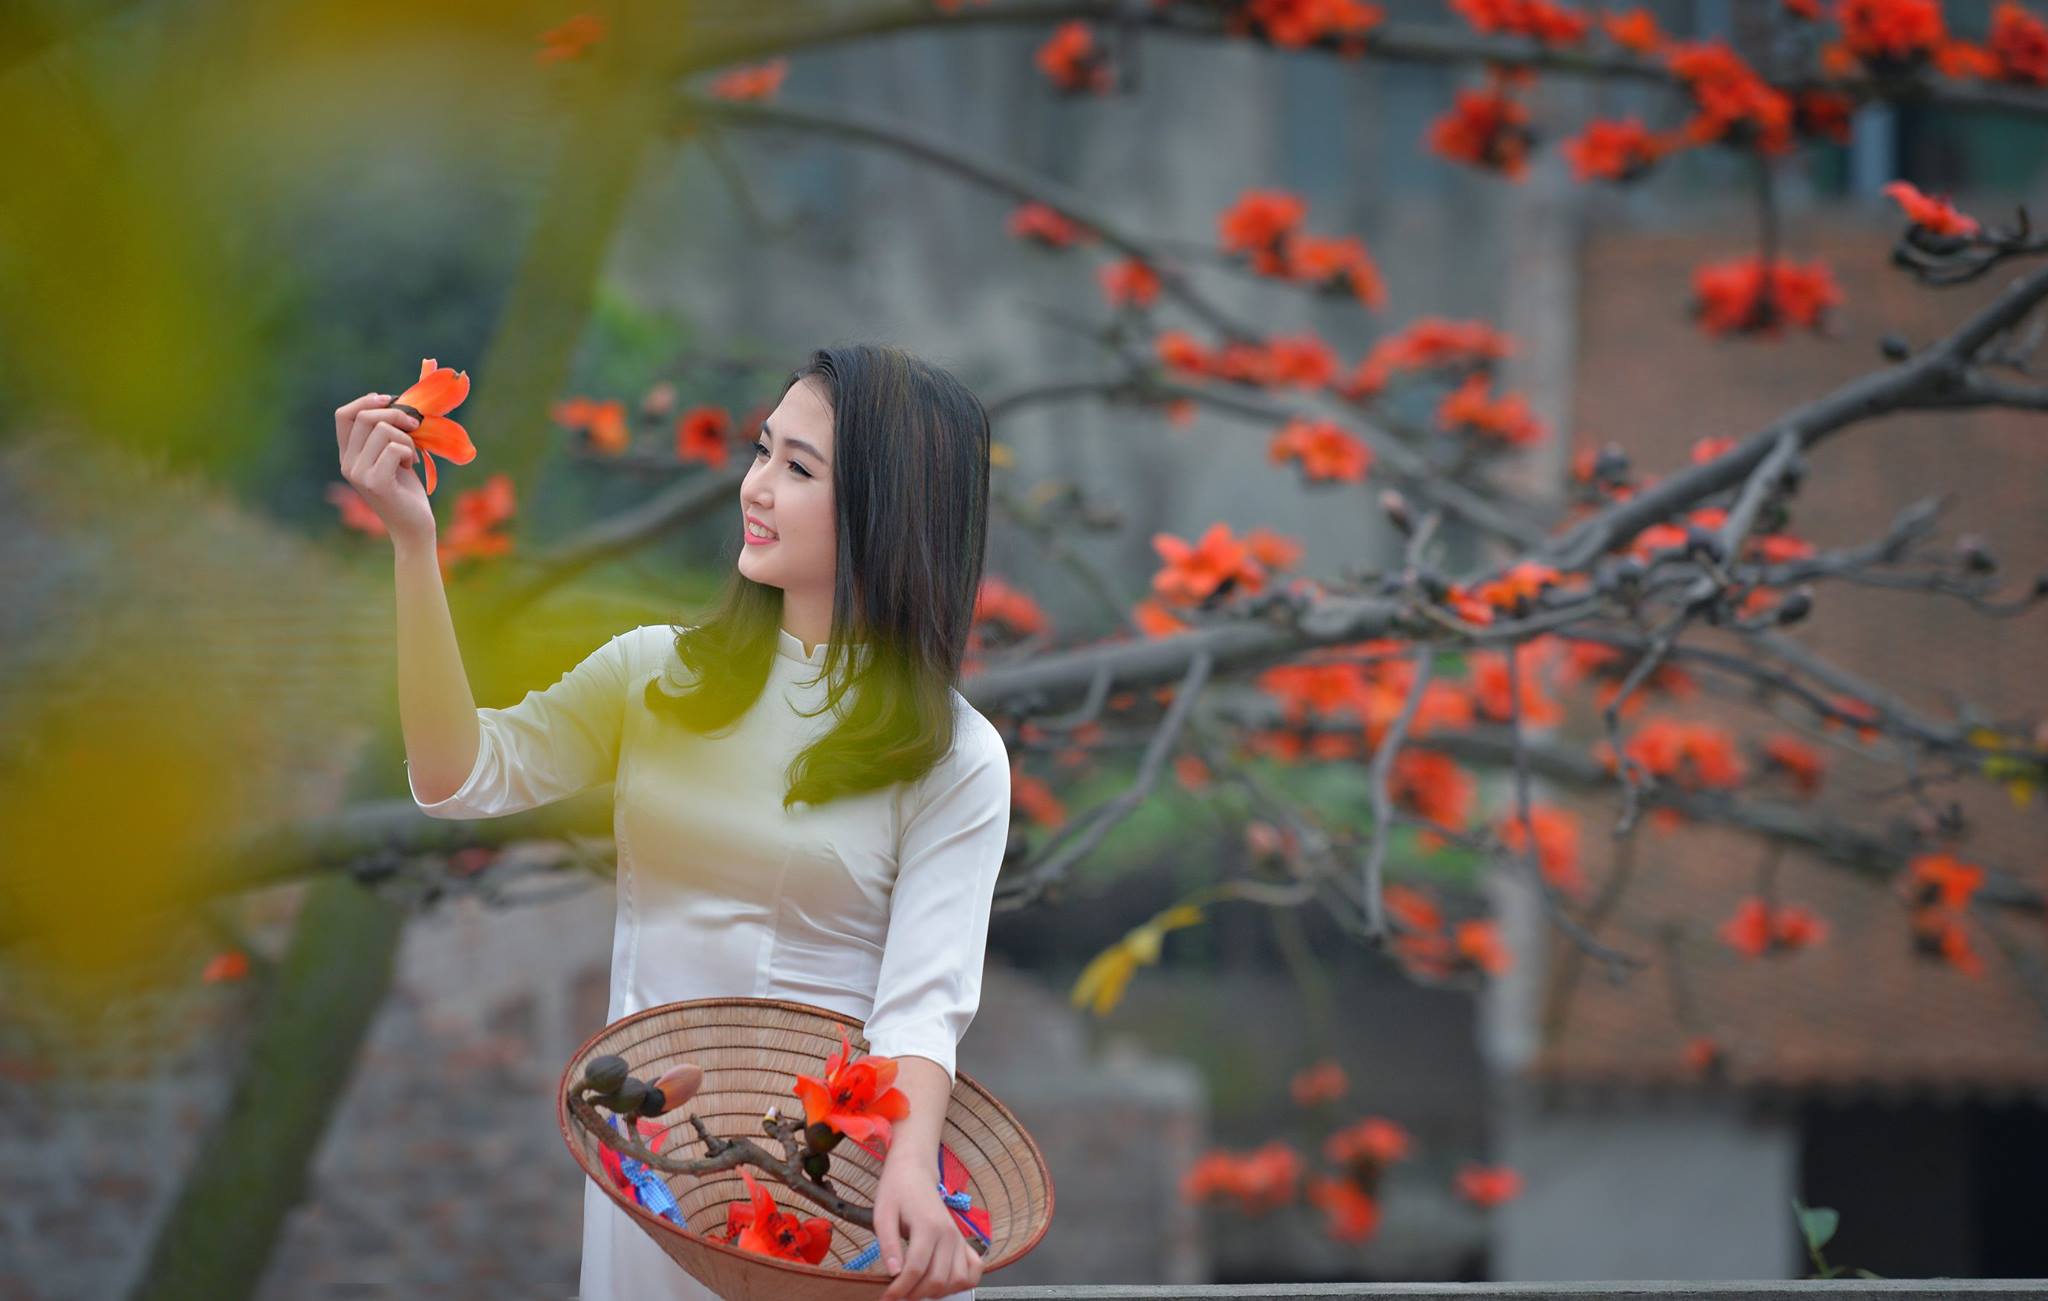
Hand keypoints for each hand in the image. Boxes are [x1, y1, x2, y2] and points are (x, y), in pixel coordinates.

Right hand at [334, 391, 434, 547]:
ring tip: (411, 456)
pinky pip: (394, 448)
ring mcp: (358, 474)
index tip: (390, 400)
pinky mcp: (376, 482)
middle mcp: (347, 464)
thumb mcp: (392, 457)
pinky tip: (411, 466)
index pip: (343, 415)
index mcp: (347, 455)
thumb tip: (392, 402)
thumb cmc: (407, 491)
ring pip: (383, 430)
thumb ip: (384, 435)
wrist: (414, 527)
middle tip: (415, 426)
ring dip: (407, 438)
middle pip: (364, 417)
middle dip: (396, 414)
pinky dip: (409, 452)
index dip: (366, 401)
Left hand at [872, 1155, 983, 1299]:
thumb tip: (893, 1272)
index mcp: (928, 1226)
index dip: (899, 1289)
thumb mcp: (882, 1214)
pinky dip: (962, 1283)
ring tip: (917, 1289)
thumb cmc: (897, 1190)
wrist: (915, 1171)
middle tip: (898, 1294)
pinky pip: (974, 1270)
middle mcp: (949, 1234)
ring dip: (937, 1292)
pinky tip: (943, 1283)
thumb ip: (888, 1244)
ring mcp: (959, 1238)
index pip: (915, 1270)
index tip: (887, 1297)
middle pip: (937, 1280)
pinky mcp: (962, 1241)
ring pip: (957, 1280)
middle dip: (915, 1294)